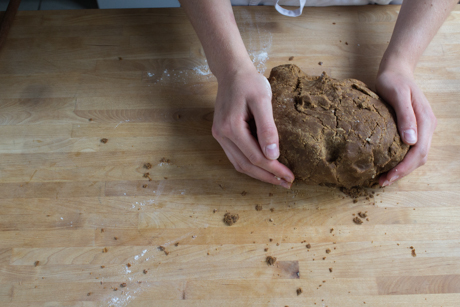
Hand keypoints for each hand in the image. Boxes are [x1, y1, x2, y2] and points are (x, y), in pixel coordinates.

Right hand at [211, 65, 294, 187]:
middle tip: (287, 183)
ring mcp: (219, 135)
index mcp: (231, 127)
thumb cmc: (249, 82)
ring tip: (277, 180)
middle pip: (246, 165)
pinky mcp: (221, 134)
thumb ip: (267, 127)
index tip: (290, 176)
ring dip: (258, 174)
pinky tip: (262, 168)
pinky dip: (250, 166)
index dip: (274, 169)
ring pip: (239, 164)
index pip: (256, 157)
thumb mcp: (262, 100)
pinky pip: (235, 156)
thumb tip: (273, 155)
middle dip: (268, 176)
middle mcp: (222, 135)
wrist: (231, 71)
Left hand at [375, 67, 436, 186]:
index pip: (418, 152)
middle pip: (419, 158)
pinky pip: (411, 149)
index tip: (387, 177)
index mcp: (425, 121)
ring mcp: (422, 128)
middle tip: (381, 182)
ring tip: (383, 177)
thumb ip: (405, 116)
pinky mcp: (415, 128)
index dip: (404, 168)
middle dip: (402, 172)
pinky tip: (387, 163)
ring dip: (402, 168)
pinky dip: (401, 159)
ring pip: (416, 155)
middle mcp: (427, 127)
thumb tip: (411, 140)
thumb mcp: (397, 94)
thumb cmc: (393, 80)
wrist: (396, 70)